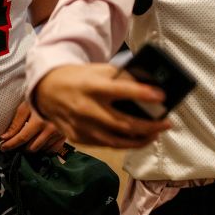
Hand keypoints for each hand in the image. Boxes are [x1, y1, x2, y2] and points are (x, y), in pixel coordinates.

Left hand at [0, 101, 66, 152]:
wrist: (60, 92)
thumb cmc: (41, 97)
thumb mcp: (26, 106)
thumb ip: (16, 123)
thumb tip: (5, 137)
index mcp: (40, 121)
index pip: (22, 138)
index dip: (11, 145)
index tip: (3, 147)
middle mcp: (51, 129)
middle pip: (32, 147)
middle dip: (21, 147)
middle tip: (17, 143)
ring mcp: (59, 133)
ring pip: (42, 149)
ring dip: (33, 147)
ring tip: (29, 140)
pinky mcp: (65, 135)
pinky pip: (53, 149)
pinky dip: (45, 148)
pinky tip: (41, 142)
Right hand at [33, 63, 171, 148]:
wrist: (47, 91)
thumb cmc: (80, 78)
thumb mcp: (99, 70)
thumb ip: (122, 78)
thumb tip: (149, 86)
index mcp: (92, 87)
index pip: (121, 90)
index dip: (143, 94)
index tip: (162, 97)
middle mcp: (86, 109)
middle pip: (123, 123)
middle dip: (149, 126)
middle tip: (167, 123)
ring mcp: (81, 126)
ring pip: (116, 140)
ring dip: (140, 140)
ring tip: (156, 134)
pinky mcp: (78, 138)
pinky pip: (105, 144)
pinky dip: (124, 143)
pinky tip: (137, 139)